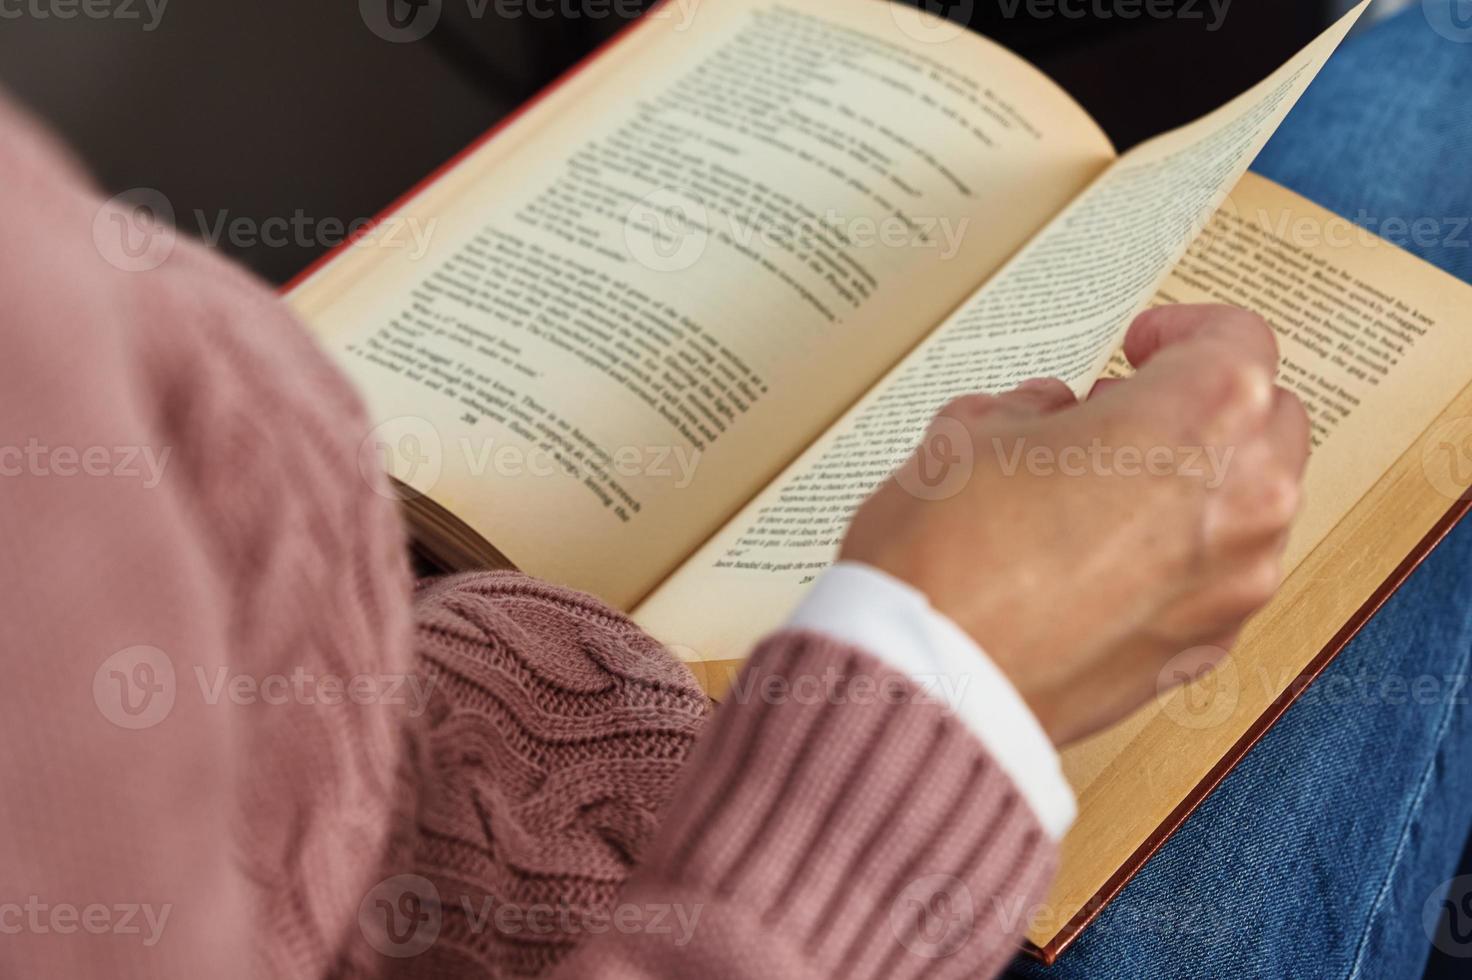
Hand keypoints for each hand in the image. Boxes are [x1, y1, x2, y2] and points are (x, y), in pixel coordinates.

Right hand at [840, 305, 1309, 744]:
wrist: (930, 684)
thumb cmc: (948, 562)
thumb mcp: (972, 431)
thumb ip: (1035, 410)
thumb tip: (1051, 421)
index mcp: (1201, 419)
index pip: (1235, 340)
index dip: (1180, 332)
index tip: (1142, 346)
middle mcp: (1244, 501)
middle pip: (1265, 422)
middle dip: (1203, 410)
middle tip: (1126, 414)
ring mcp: (1232, 587)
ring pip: (1249, 507)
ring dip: (1196, 487)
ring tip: (1106, 491)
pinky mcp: (1202, 651)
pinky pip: (1216, 580)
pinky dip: (1179, 560)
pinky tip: (1103, 561)